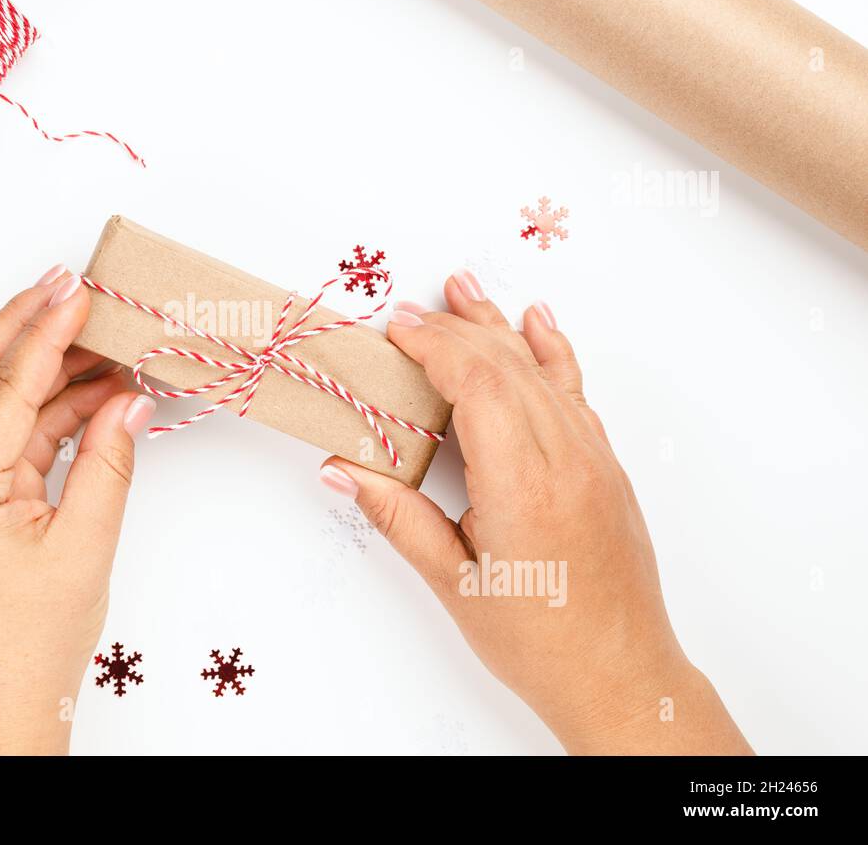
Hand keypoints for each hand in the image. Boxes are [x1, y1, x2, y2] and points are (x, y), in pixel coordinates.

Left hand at [0, 265, 155, 754]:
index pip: (4, 388)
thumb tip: (128, 400)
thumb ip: (108, 461)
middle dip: (23, 325)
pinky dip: (39, 409)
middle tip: (68, 284)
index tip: (77, 290)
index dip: (46, 334)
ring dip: (38, 369)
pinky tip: (86, 394)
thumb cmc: (33, 639)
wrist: (0, 697)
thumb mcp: (85, 545)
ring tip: (98, 343)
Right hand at [319, 269, 750, 754]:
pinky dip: (552, 352)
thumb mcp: (454, 582)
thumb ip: (397, 516)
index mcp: (523, 484)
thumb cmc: (541, 642)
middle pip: (508, 366)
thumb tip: (340, 470)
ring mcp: (593, 459)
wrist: (623, 676)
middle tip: (409, 309)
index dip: (435, 345)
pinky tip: (538, 326)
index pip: (479, 383)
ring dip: (499, 326)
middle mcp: (566, 459)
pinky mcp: (605, 468)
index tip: (398, 327)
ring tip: (465, 286)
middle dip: (454, 329)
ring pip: (543, 370)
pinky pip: (576, 392)